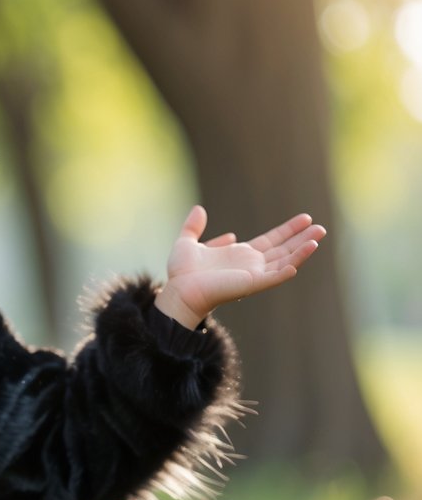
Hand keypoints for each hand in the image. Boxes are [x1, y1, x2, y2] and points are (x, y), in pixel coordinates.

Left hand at [154, 205, 325, 328]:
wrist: (178, 290)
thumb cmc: (181, 273)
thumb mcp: (187, 242)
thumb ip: (193, 226)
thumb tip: (199, 209)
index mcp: (241, 255)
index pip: (271, 240)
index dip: (288, 230)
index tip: (305, 219)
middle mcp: (251, 265)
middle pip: (284, 250)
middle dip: (302, 238)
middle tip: (321, 227)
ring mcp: (254, 275)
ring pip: (285, 261)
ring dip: (302, 250)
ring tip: (318, 237)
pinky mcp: (252, 284)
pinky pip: (276, 276)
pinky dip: (289, 267)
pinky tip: (302, 258)